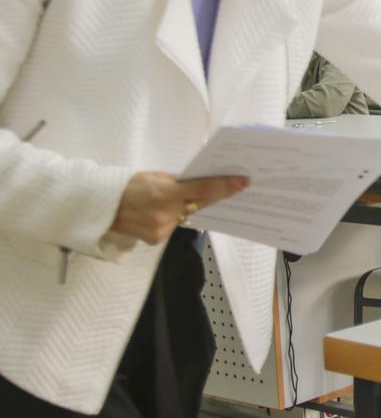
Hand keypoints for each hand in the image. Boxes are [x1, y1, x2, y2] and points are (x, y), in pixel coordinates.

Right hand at [110, 171, 249, 243]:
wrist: (99, 208)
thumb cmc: (126, 185)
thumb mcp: (153, 176)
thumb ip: (178, 181)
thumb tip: (200, 181)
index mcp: (165, 192)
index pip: (203, 189)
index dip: (225, 186)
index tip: (243, 182)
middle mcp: (165, 213)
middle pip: (199, 204)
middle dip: (212, 196)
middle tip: (231, 187)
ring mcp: (162, 229)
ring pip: (186, 216)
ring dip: (187, 207)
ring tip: (175, 199)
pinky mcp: (156, 240)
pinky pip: (174, 226)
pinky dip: (172, 218)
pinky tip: (160, 212)